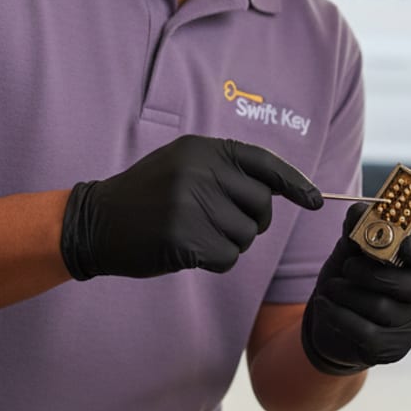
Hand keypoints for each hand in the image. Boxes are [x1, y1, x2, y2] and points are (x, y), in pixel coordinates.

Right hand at [60, 135, 321, 279]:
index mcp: (203, 149)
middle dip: (251, 221)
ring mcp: (190, 204)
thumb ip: (227, 171)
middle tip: (219, 223)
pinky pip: (227, 258)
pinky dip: (214, 261)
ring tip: (195, 233)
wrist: (95, 222)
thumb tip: (283, 189)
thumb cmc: (147, 197)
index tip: (316, 201)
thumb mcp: (183, 165)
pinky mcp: (183, 238)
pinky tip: (189, 251)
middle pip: (261, 205)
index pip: (264, 163)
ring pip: (245, 235)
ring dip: (229, 242)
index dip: (295, 183)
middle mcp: (199, 171)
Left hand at [301, 204, 410, 374]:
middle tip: (348, 267)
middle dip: (372, 273)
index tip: (404, 243)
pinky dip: (339, 315)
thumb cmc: (352, 281)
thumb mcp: (352, 251)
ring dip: (348, 294)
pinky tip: (326, 305)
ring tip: (331, 288)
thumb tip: (358, 210)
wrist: (334, 323)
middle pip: (410, 286)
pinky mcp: (391, 350)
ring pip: (382, 308)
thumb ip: (357, 230)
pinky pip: (365, 332)